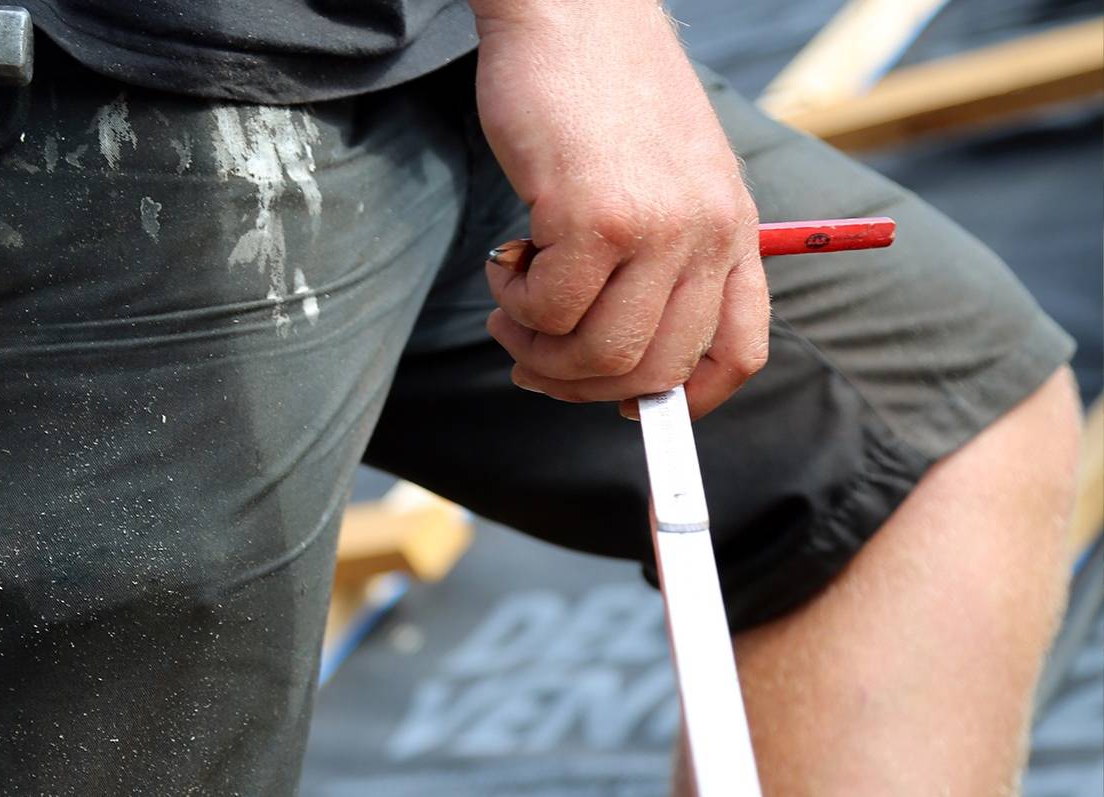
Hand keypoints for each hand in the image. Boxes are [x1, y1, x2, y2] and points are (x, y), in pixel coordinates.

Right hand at [469, 0, 768, 418]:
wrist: (571, 10)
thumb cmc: (601, 93)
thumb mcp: (665, 174)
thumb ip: (664, 252)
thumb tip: (616, 355)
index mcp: (732, 227)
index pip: (739, 351)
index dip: (687, 400)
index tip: (633, 410)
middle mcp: (707, 233)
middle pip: (654, 370)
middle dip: (580, 383)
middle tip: (530, 355)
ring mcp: (655, 227)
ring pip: (600, 353)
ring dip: (539, 349)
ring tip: (510, 306)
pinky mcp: (593, 215)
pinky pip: (549, 310)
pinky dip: (514, 303)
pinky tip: (506, 260)